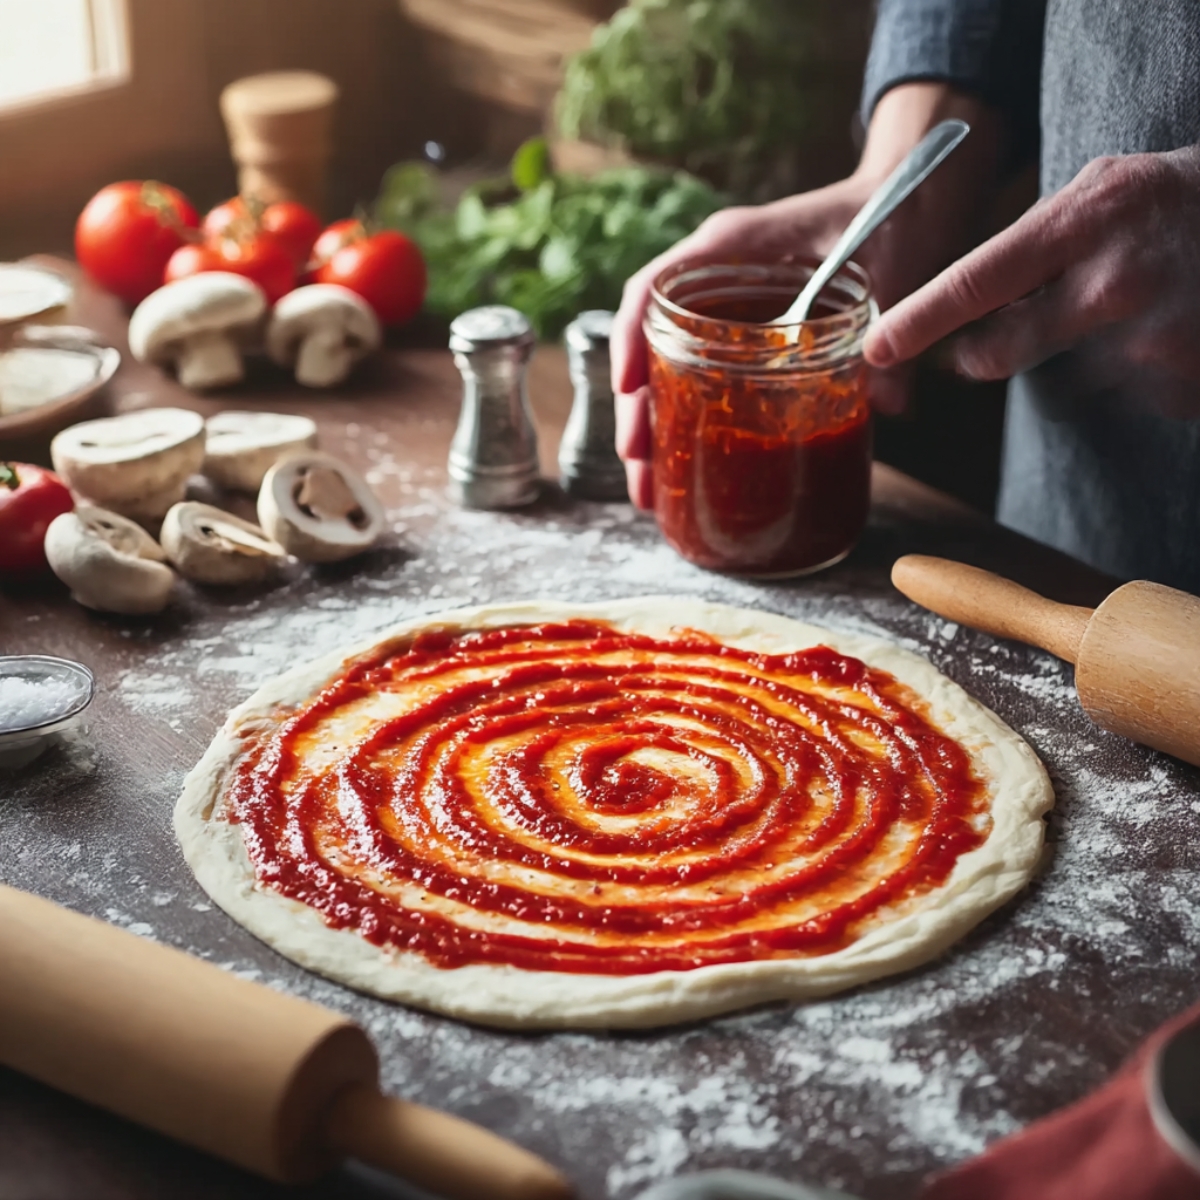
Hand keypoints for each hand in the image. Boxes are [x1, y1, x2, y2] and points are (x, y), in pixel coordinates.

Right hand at [612, 84, 1003, 508]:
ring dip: (655, 425)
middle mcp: (715, 276)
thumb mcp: (891, 267)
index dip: (631, 339)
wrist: (906, 191)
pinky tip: (686, 461)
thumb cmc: (888, 211)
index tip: (630, 389)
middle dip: (638, 409)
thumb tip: (892, 405)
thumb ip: (891, 330)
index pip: (654, 288)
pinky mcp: (743, 332)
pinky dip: (684, 418)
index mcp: (731, 246)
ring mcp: (724, 305)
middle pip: (648, 344)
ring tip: (652, 486)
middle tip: (640, 467)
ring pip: (665, 367)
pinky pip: (696, 374)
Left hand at [866, 146, 1199, 417]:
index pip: (972, 284)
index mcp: (1082, 222)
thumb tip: (956, 316)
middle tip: (993, 339)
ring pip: (1062, 380)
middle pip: (999, 354)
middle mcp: (1112, 284)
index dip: (916, 323)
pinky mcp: (1181, 385)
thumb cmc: (1173, 202)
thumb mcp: (1100, 192)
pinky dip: (1130, 373)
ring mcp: (1151, 341)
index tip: (876, 350)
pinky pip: (1121, 396)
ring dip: (1076, 358)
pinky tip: (1164, 331)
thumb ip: (1030, 247)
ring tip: (1128, 308)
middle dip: (983, 354)